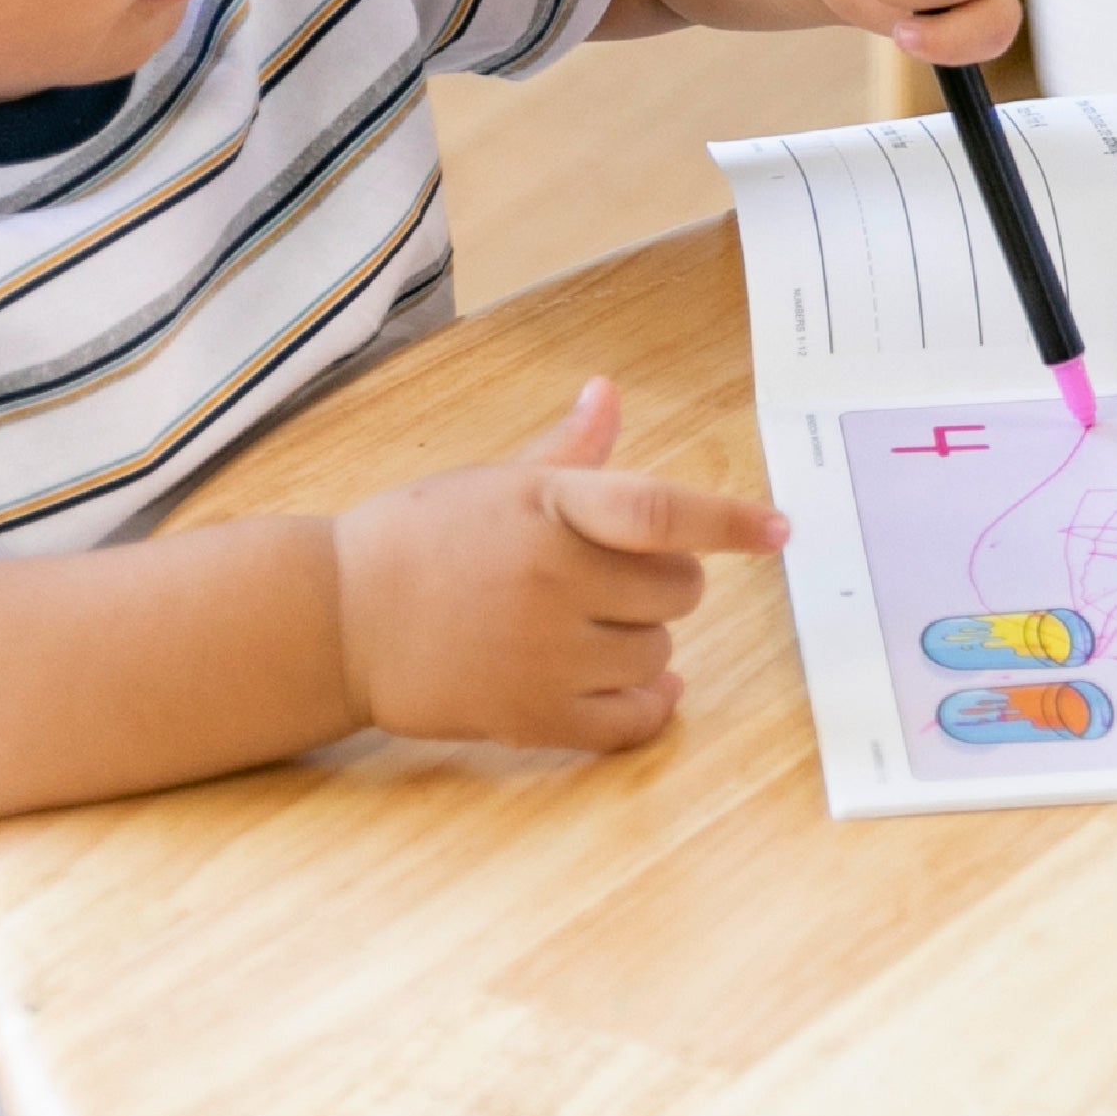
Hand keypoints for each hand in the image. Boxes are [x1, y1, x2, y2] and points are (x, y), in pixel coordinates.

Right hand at [329, 377, 785, 752]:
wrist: (335, 618)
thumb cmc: (418, 537)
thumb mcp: (494, 481)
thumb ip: (567, 450)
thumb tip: (609, 393)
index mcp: (551, 507)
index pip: (662, 511)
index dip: (730, 521)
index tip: (781, 529)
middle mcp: (554, 578)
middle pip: (676, 590)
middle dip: (666, 586)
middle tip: (618, 582)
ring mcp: (543, 652)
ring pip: (657, 655)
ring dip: (646, 644)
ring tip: (594, 629)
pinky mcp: (529, 715)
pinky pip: (628, 722)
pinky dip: (649, 709)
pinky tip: (646, 692)